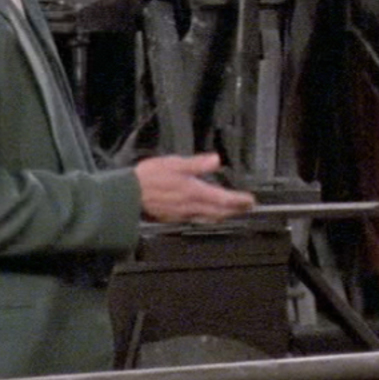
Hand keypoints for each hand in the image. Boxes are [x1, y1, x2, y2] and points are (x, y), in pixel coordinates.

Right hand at [134, 153, 255, 222]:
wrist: (128, 196)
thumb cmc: (148, 179)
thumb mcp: (174, 164)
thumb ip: (197, 164)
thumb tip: (216, 160)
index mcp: (194, 193)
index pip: (224, 199)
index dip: (239, 201)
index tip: (251, 201)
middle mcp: (192, 207)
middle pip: (220, 212)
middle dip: (236, 210)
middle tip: (247, 207)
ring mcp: (183, 214)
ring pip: (210, 217)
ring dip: (223, 214)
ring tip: (232, 211)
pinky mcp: (174, 218)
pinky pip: (197, 219)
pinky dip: (208, 216)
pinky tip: (207, 213)